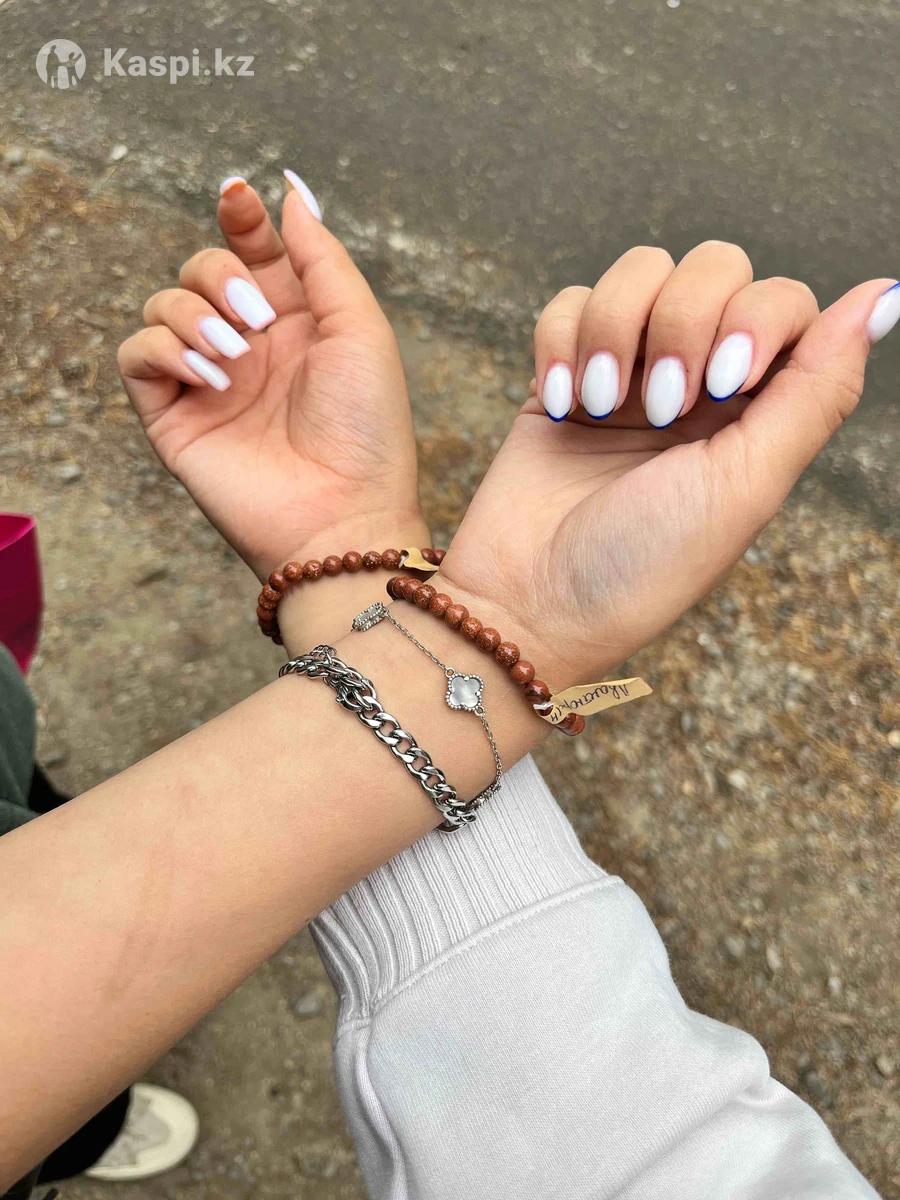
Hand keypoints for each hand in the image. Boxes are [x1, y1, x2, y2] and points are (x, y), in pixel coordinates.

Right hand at [118, 173, 427, 587]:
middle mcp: (249, 345)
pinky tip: (211, 375)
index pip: (251, 249)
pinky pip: (136, 355)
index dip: (240, 217)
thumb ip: (322, 258)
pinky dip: (163, 350)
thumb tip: (289, 193)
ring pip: (163, 305)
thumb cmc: (366, 429)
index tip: (240, 199)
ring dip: (194, 314)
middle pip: (200, 268)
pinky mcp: (173, 417)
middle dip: (220, 275)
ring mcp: (208, 381)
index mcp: (296, 320)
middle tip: (258, 319)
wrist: (344, 515)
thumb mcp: (360, 328)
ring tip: (236, 357)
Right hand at [436, 243, 897, 687]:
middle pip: (715, 265)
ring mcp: (628, 371)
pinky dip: (564, 344)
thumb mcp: (746, 485)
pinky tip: (563, 407)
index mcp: (756, 410)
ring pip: (640, 269)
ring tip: (602, 406)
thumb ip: (816, 389)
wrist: (528, 601)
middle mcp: (698, 378)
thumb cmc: (642, 563)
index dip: (757, 318)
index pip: (785, 301)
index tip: (723, 386)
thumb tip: (884, 296)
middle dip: (685, 319)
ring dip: (618, 330)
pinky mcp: (561, 371)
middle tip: (662, 406)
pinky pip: (570, 302)